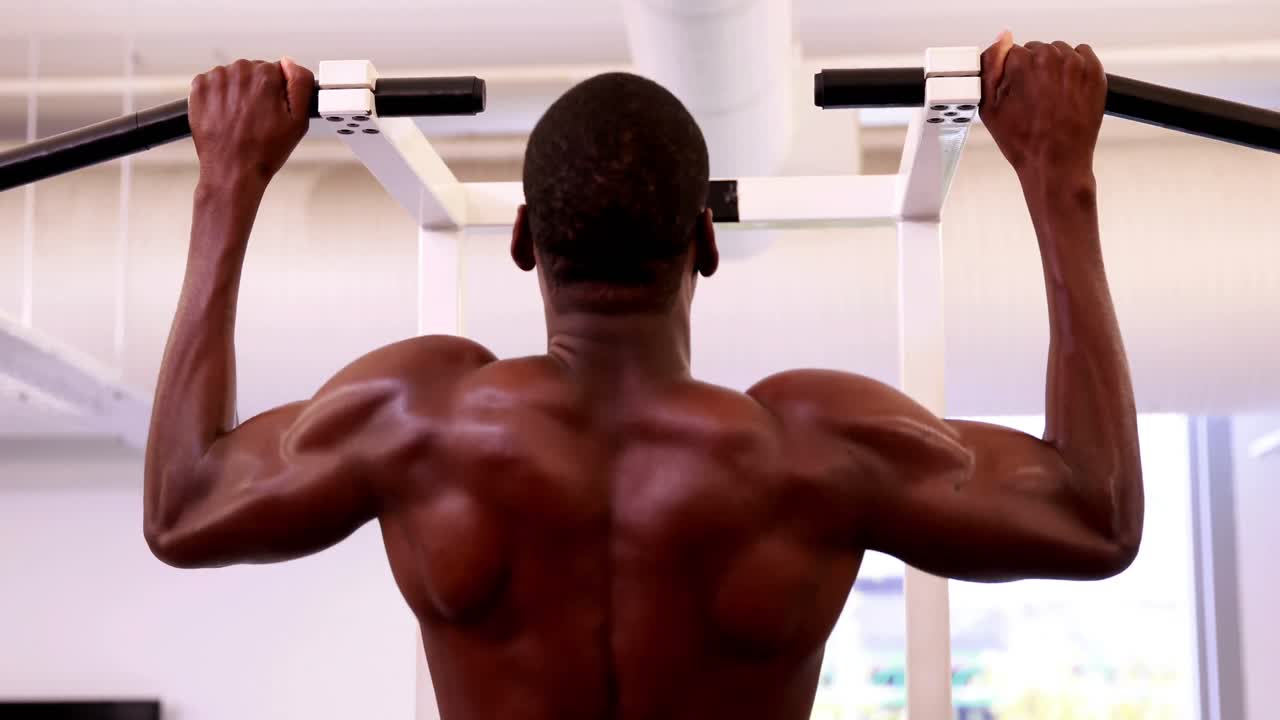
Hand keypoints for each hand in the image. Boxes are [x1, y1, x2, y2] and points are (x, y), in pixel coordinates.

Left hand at [189, 58, 313, 189]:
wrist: (233, 170)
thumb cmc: (264, 151)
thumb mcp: (299, 121)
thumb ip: (300, 84)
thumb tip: (290, 64)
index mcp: (265, 76)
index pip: (276, 70)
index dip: (277, 91)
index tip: (273, 110)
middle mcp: (239, 72)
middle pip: (253, 71)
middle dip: (257, 90)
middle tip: (258, 118)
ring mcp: (216, 79)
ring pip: (233, 77)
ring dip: (237, 93)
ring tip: (241, 119)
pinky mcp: (199, 88)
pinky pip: (213, 83)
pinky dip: (219, 96)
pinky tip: (226, 115)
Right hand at [980, 32, 1106, 176]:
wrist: (1055, 162)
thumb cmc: (1024, 141)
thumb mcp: (989, 108)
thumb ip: (990, 67)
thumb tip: (1000, 41)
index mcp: (1023, 63)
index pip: (1012, 52)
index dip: (1011, 73)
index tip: (1016, 92)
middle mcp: (1051, 58)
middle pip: (1037, 50)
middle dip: (1033, 69)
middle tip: (1033, 98)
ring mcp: (1076, 64)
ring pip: (1059, 52)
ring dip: (1054, 68)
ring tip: (1051, 96)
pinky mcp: (1095, 72)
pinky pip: (1083, 55)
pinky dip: (1075, 68)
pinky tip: (1067, 90)